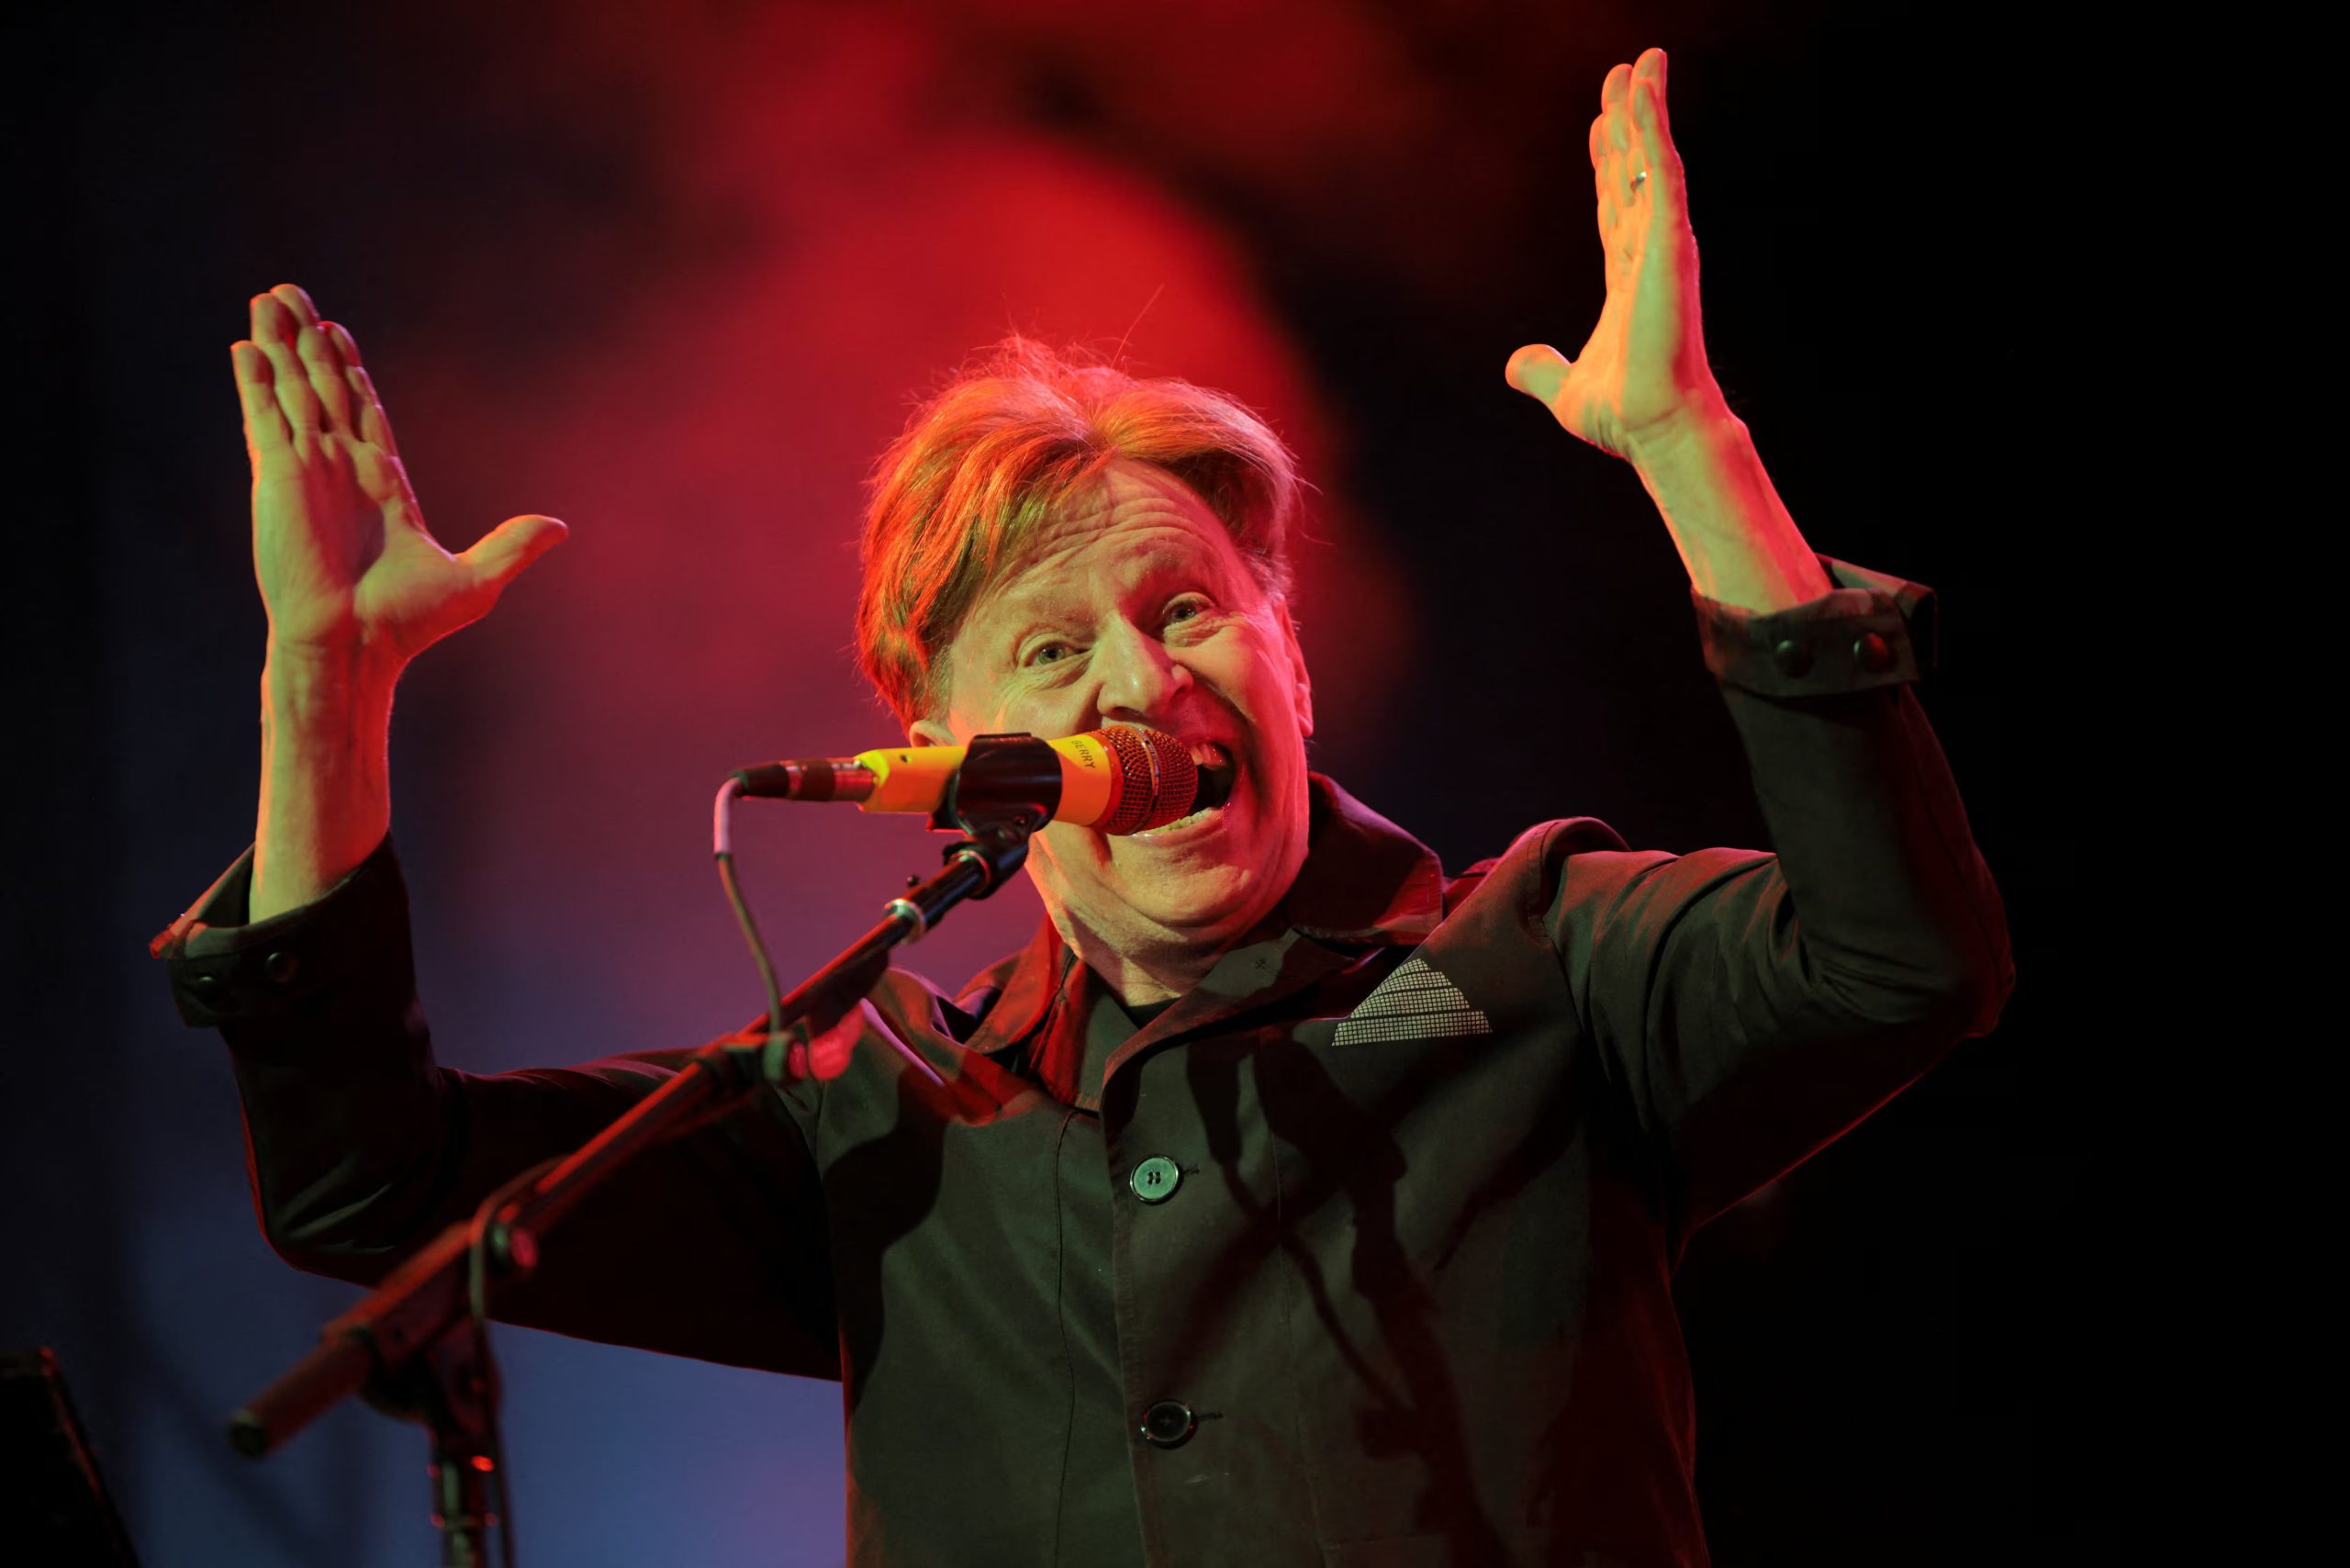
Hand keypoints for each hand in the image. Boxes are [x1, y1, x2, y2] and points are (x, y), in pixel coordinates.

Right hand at [236, 284, 565, 672]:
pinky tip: (247, 348)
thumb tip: (559, 528)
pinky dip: (255, 383)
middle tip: (294, 294)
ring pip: (289, 391)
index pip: (363, 412)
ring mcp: (306, 470)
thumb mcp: (475, 581)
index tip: (337, 332)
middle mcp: (339, 470)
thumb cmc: (406, 625)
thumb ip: (512, 547)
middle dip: (309, 341)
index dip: (350, 372)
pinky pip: (263, 420)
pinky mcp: (276, 478)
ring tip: (268, 299)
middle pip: (322, 388)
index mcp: (382, 485)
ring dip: (278, 345)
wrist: (356, 647)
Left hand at [1505, 48, 1724, 461]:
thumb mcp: (1565, 390)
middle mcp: (1647, 254)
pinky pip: (1663, 174)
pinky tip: (1644, 93)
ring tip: (1641, 63)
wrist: (1653, 428)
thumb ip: (1541, 371)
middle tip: (1622, 74)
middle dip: (1627, 122)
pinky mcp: (1671, 243)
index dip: (1609, 163)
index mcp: (1627, 280)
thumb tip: (1516, 364)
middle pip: (1634, 171)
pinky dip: (1654, 131)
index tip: (1601, 125)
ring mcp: (1662, 245)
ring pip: (1653, 161)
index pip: (1615, 205)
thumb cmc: (1623, 415)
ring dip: (1646, 110)